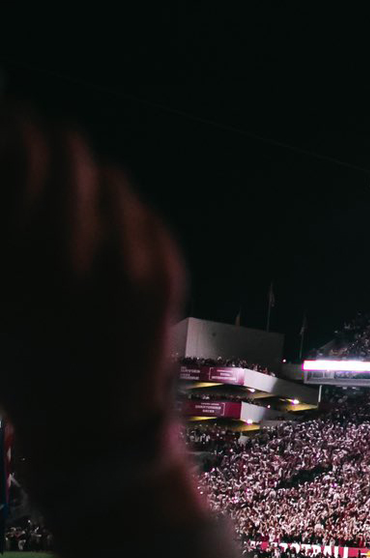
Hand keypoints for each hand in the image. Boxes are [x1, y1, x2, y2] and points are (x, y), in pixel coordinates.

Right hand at [0, 107, 184, 443]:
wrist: (93, 433)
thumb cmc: (25, 363)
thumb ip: (4, 228)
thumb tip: (14, 157)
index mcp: (15, 257)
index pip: (23, 151)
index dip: (14, 128)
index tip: (10, 124)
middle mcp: (72, 251)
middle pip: (69, 152)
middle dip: (49, 141)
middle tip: (36, 142)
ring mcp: (125, 258)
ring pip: (111, 180)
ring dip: (86, 179)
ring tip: (69, 200)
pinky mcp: (165, 272)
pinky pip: (142, 215)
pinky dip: (119, 214)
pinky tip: (103, 235)